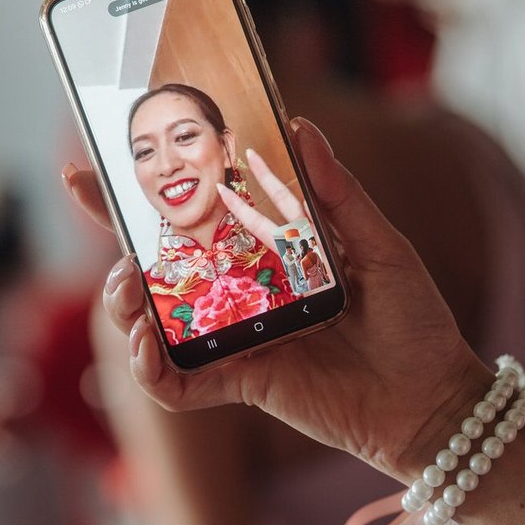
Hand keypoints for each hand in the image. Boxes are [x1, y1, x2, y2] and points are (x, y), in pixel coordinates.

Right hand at [63, 117, 490, 481]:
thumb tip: (298, 124)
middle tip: (115, 250)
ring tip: (131, 293)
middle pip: (154, 273)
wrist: (436, 400)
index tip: (87, 169)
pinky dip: (151, 370)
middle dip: (114, 257)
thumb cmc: (414, 324)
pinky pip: (178, 385)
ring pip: (152, 326)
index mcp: (262, 256)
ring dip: (124, 308)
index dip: (132, 200)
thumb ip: (335, 191)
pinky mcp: (241, 384)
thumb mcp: (378, 245)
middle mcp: (239, 297)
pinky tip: (148, 346)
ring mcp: (235, 341)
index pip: (189, 221)